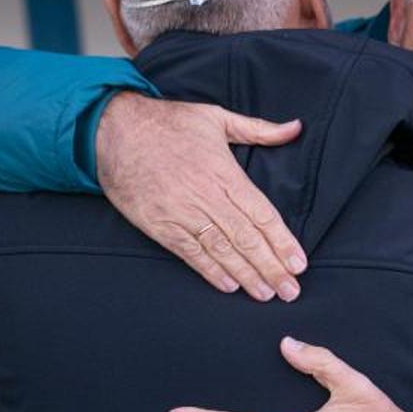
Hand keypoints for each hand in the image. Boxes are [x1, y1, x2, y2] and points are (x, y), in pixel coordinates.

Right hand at [95, 92, 306, 301]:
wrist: (114, 129)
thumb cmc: (168, 122)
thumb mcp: (216, 117)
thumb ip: (258, 129)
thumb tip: (295, 128)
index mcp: (224, 172)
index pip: (262, 214)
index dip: (282, 241)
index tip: (299, 263)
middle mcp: (206, 196)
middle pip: (246, 238)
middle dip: (271, 267)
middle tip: (291, 291)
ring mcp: (181, 212)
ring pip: (221, 250)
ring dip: (246, 275)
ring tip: (266, 294)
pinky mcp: (160, 225)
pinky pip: (189, 253)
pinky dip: (210, 271)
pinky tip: (229, 286)